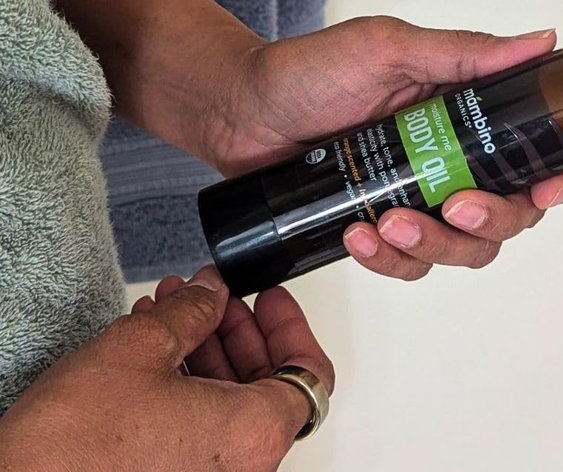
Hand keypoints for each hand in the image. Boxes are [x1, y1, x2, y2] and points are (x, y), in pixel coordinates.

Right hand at [0, 267, 333, 471]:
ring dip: (203, 346)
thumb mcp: (141, 348)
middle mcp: (239, 467)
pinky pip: (198, 423)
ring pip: (228, 400)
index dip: (291, 325)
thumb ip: (193, 311)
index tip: (270, 298)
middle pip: (267, 382)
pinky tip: (153, 344)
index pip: (309, 373)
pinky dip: (184, 379)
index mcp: (252, 435)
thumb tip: (212, 291)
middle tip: (214, 297)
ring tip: (172, 309)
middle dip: (234, 327)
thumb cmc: (71, 451)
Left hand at [200, 17, 562, 281]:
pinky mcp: (380, 225)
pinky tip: (358, 234)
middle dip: (490, 219)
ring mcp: (415, 196)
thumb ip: (465, 53)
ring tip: (389, 220)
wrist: (241, 108)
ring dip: (435, 245)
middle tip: (456, 205)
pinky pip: (407, 263)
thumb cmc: (309, 70)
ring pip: (462, 248)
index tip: (545, 186)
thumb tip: (541, 42)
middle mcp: (448, 159)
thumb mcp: (389, 49)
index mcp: (462, 114)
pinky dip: (389, 258)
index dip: (553, 177)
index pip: (532, 155)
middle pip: (507, 213)